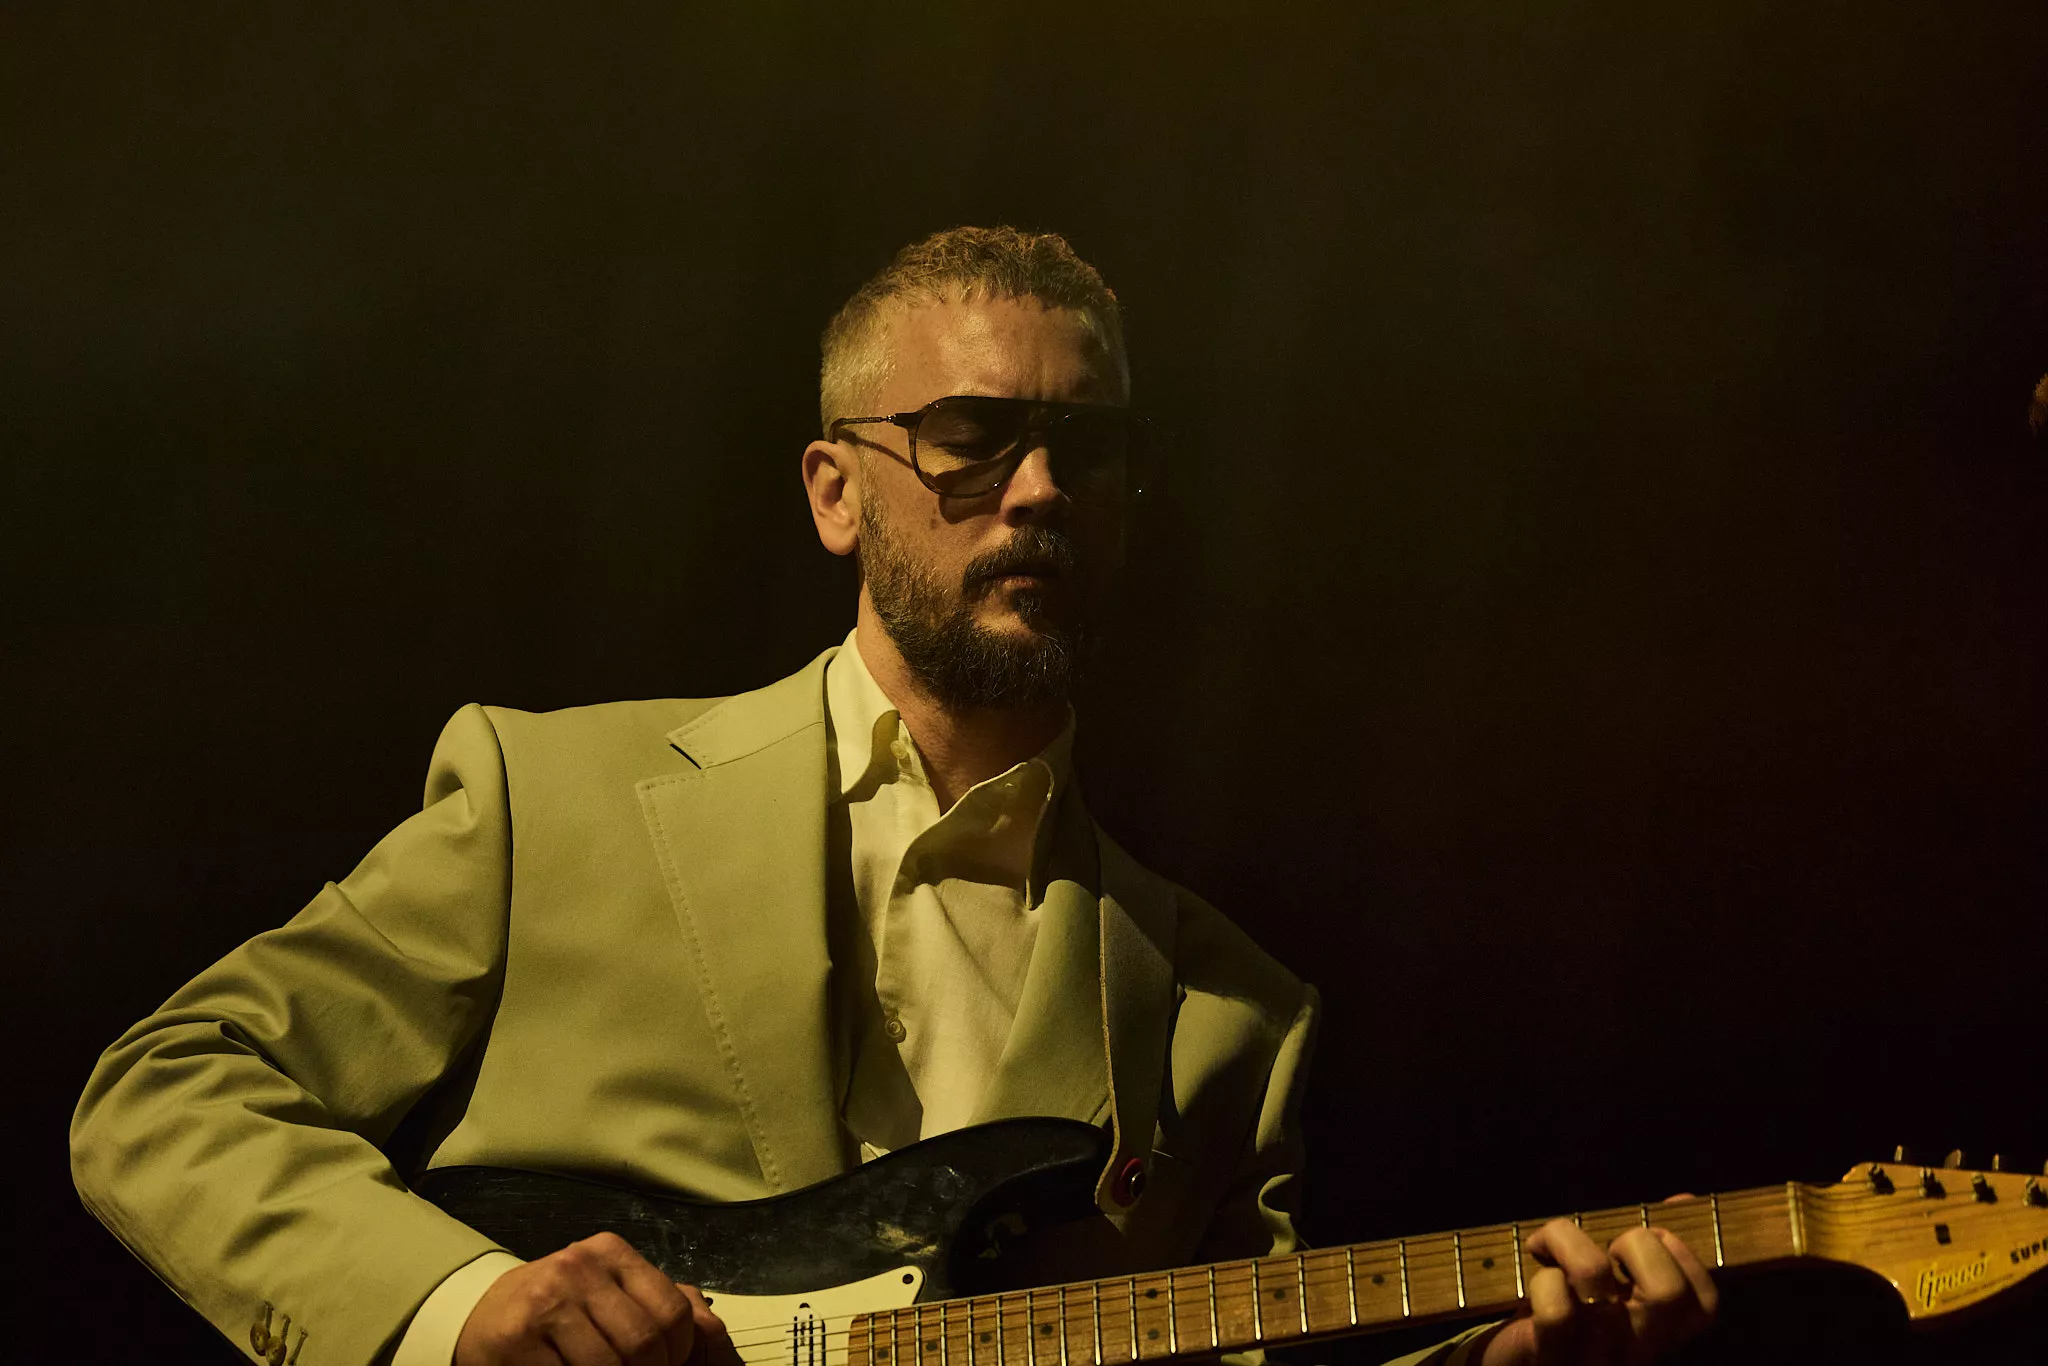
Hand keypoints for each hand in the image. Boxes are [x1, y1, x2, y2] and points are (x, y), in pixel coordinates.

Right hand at [454, 1231, 727, 1365]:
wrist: (480, 1315)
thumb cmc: (555, 1308)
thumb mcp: (607, 1291)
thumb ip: (656, 1303)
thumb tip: (710, 1327)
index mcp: (611, 1252)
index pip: (672, 1311)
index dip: (678, 1355)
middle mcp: (579, 1267)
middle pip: (644, 1342)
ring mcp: (546, 1300)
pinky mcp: (515, 1338)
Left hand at [1474, 1215, 1716, 1364]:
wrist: (1512, 1364)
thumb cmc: (1563, 1313)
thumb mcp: (1608, 1283)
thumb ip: (1648, 1247)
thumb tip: (1685, 1201)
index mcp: (1658, 1334)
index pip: (1704, 1303)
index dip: (1680, 1254)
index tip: (1648, 1241)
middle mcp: (1637, 1352)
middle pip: (1668, 1291)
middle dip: (1635, 1242)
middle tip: (1608, 1249)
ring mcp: (1597, 1360)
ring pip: (1595, 1276)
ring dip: (1568, 1244)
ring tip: (1554, 1253)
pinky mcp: (1552, 1361)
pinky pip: (1556, 1310)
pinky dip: (1543, 1279)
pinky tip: (1537, 1278)